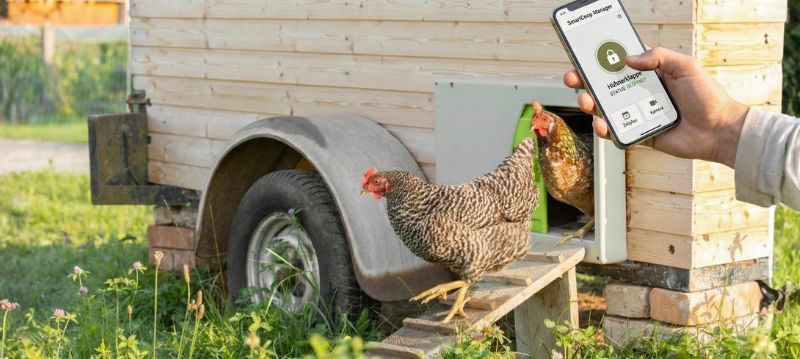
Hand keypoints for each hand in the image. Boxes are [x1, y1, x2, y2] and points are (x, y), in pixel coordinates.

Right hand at [563, 46, 748, 167]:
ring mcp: (638, 115)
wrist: (720, 131)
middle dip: (584, 83)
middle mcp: (640, 94)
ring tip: (588, 103)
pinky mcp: (639, 135)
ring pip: (605, 110)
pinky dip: (605, 129)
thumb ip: (658, 57)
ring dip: (590, 105)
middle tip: (573, 79)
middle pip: (604, 88)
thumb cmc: (707, 97)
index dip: (599, 62)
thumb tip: (628, 59)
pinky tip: (602, 125)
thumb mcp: (685, 66)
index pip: (618, 66)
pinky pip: (616, 133)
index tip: (583, 58)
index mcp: (649, 75)